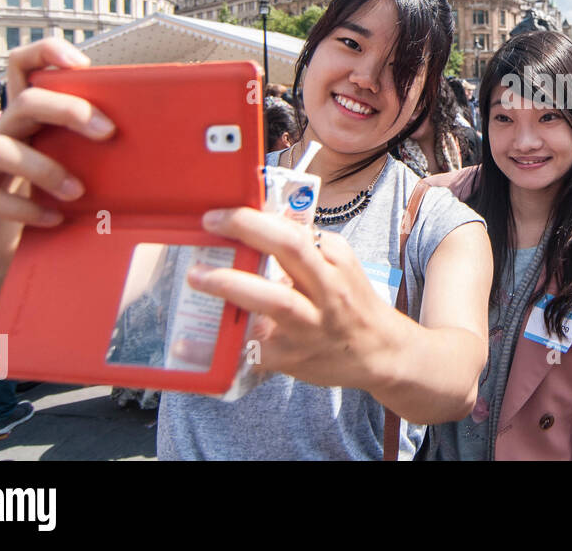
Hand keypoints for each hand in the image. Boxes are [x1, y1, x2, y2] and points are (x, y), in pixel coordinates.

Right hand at [0, 40, 113, 328]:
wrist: (8, 256)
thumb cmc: (49, 205)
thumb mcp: (75, 173)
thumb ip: (96, 152)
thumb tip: (160, 140)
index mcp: (24, 122)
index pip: (22, 68)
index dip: (45, 54)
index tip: (81, 62)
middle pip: (24, 102)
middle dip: (68, 111)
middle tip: (107, 132)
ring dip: (46, 168)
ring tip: (78, 192)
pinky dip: (25, 208)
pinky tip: (53, 219)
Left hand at [187, 208, 397, 388]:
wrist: (379, 352)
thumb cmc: (351, 302)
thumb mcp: (339, 265)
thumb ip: (306, 246)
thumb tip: (261, 220)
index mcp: (334, 262)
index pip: (296, 229)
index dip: (256, 218)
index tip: (221, 213)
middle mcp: (327, 291)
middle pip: (291, 250)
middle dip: (247, 229)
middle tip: (210, 223)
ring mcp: (310, 326)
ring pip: (275, 300)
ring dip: (232, 284)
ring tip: (198, 275)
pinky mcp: (293, 358)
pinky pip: (254, 349)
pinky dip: (223, 344)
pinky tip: (192, 342)